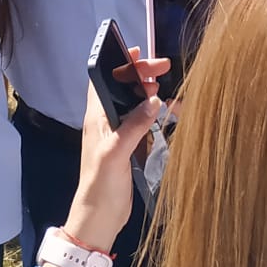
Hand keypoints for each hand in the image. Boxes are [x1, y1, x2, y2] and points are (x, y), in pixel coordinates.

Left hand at [64, 49, 165, 251]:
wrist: (100, 216)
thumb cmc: (100, 184)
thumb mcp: (115, 152)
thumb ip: (133, 125)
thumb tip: (153, 100)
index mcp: (96, 117)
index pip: (103, 79)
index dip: (117, 62)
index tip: (137, 51)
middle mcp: (106, 121)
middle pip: (123, 88)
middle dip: (140, 74)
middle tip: (163, 66)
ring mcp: (118, 133)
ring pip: (135, 103)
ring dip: (149, 91)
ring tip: (167, 85)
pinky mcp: (130, 146)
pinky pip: (144, 121)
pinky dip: (156, 112)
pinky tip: (169, 110)